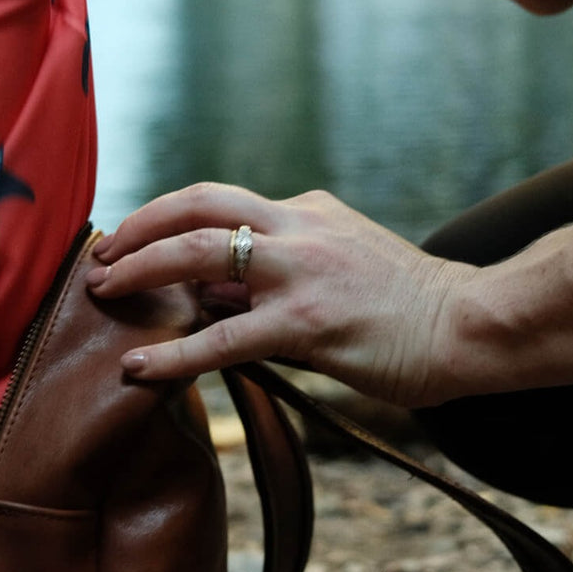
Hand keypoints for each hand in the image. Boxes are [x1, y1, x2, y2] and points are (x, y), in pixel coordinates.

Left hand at [86, 183, 478, 405]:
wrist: (471, 325)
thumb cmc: (410, 305)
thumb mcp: (344, 260)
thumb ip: (281, 268)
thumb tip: (216, 295)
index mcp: (306, 211)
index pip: (220, 202)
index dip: (167, 217)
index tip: (135, 240)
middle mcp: (297, 228)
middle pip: (196, 204)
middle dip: (138, 226)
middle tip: (101, 256)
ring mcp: (300, 272)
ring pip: (197, 254)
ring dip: (138, 270)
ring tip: (102, 293)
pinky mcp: (306, 324)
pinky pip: (221, 338)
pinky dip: (171, 354)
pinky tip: (137, 369)